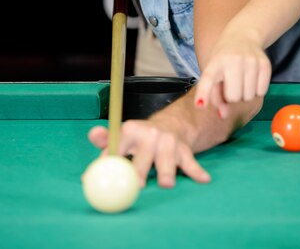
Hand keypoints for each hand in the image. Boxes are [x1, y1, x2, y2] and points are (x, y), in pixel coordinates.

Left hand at [88, 117, 210, 188]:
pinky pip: (191, 163)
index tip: (109, 175)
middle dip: (140, 171)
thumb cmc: (139, 139)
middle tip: (138, 185)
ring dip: (167, 174)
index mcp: (131, 130)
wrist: (171, 124)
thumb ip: (103, 151)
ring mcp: (169, 142)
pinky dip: (197, 172)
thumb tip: (85, 178)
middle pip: (144, 155)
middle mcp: (151, 134)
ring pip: (167, 161)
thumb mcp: (120, 137)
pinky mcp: (185, 150)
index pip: (118, 146)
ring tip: (166, 184)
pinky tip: (203, 180)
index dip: (113, 160)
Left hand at [194, 39, 271, 116]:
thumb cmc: (223, 59)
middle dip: (232, 96)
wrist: (243, 35)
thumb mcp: (214, 72)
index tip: (200, 105)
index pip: (208, 79)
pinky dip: (257, 90)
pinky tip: (252, 78)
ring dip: (245, 94)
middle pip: (234, 97)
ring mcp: (251, 61)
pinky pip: (262, 92)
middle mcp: (233, 60)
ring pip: (249, 97)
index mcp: (215, 63)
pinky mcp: (265, 64)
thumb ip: (216, 95)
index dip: (204, 93)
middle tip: (232, 84)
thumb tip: (223, 116)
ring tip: (242, 80)